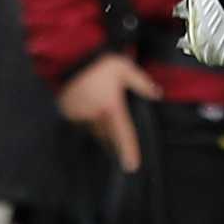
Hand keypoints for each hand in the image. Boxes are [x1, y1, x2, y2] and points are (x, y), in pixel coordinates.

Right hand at [56, 53, 160, 171]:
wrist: (70, 56)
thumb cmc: (100, 63)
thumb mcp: (125, 68)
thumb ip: (142, 83)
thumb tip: (157, 94)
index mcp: (111, 107)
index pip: (123, 134)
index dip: (128, 151)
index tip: (131, 166)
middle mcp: (94, 115)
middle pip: (107, 136)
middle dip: (114, 144)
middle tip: (120, 151)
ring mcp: (79, 115)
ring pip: (93, 131)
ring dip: (100, 132)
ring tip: (105, 128)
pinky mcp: (66, 112)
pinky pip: (80, 124)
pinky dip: (86, 123)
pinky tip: (89, 115)